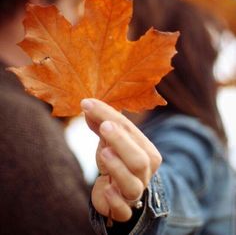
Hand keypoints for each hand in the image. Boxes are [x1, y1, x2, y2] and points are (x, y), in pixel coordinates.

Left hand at [81, 98, 161, 221]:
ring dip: (118, 168)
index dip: (109, 116)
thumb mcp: (108, 139)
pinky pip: (123, 209)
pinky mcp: (123, 210)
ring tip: (104, 153)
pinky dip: (115, 201)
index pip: (130, 130)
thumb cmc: (115, 159)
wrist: (116, 190)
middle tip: (104, 126)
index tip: (88, 104)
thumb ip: (99, 122)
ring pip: (132, 184)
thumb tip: (87, 104)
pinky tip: (106, 189)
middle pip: (139, 159)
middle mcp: (144, 172)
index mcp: (146, 151)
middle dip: (122, 142)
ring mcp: (135, 192)